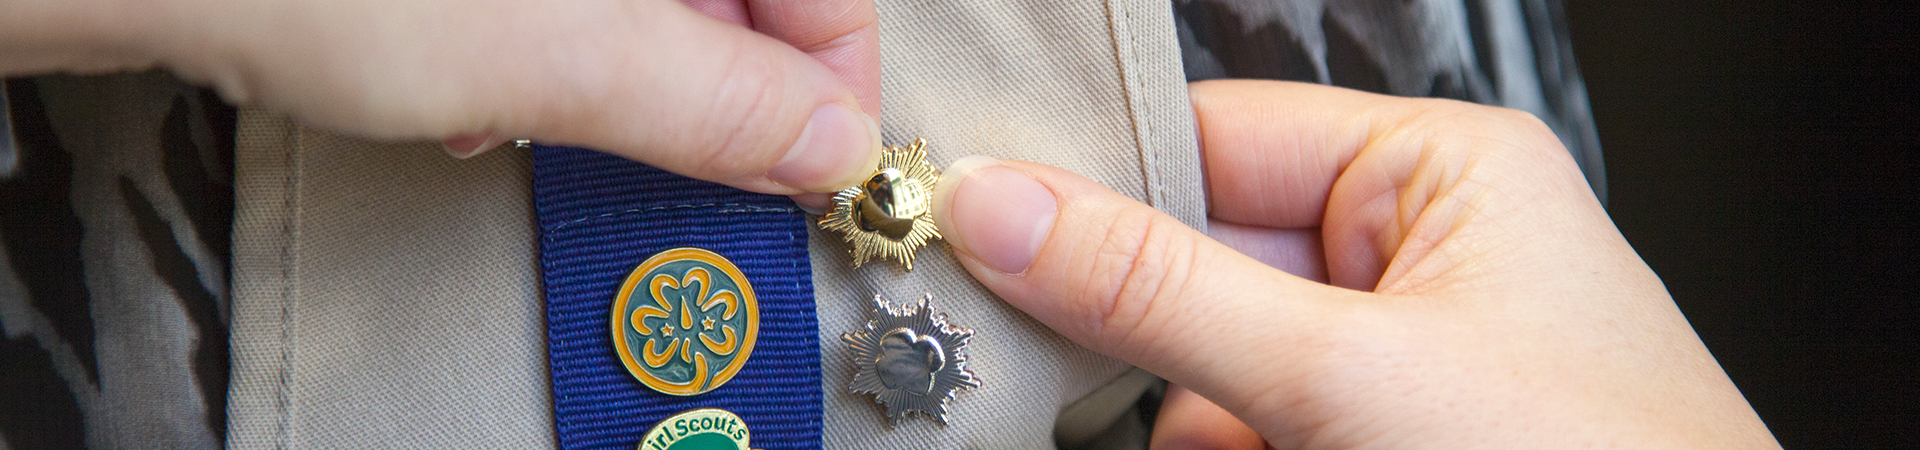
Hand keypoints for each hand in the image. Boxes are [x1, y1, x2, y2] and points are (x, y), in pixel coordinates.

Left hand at [0, 0, 881, 194]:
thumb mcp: (555, 56)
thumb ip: (715, 102)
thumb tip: (822, 144)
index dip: (830, 71)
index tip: (811, 157)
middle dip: (702, 78)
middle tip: (660, 149)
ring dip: (608, 70)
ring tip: (522, 110)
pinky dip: (537, 41)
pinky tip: (466, 80)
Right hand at [932, 80, 1778, 448]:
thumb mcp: (1347, 373)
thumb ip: (1163, 292)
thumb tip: (1009, 208)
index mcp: (1438, 173)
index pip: (1217, 136)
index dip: (1095, 175)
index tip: (978, 213)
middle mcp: (1414, 255)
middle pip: (1200, 253)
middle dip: (1110, 311)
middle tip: (997, 334)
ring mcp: (1391, 365)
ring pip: (1205, 357)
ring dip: (1139, 400)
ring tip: (1060, 408)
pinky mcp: (1368, 444)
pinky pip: (1241, 426)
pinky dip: (1190, 446)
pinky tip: (1151, 446)